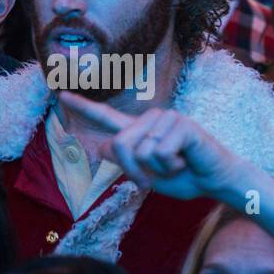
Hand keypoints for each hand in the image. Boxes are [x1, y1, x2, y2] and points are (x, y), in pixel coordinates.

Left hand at [59, 92, 248, 202]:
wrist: (214, 181)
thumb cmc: (182, 177)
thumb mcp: (146, 175)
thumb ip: (124, 162)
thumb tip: (102, 146)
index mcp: (138, 131)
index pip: (104, 116)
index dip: (82, 106)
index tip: (59, 93)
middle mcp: (149, 120)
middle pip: (119, 145)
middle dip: (134, 170)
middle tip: (154, 177)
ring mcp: (166, 118)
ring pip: (140, 151)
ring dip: (157, 170)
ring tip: (175, 164)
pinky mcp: (182, 124)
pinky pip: (160, 152)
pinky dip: (171, 166)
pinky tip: (185, 160)